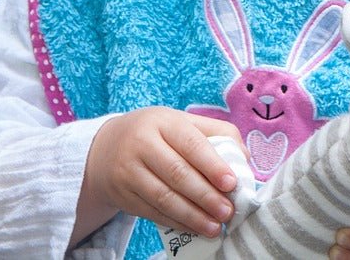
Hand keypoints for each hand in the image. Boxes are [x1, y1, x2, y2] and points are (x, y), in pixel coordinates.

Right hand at [79, 107, 243, 239]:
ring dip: (192, 216)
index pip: (190, 143)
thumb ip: (215, 133)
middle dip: (206, 195)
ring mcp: (128, 170)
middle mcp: (141, 143)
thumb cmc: (156, 134)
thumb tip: (244, 158)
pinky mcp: (122, 195)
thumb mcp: (180, 123)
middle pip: (177, 173)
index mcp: (162, 121)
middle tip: (228, 211)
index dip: (212, 164)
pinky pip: (152, 212)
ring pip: (164, 197)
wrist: (105, 148)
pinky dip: (176, 223)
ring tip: (215, 227)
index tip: (231, 183)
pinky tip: (194, 228)